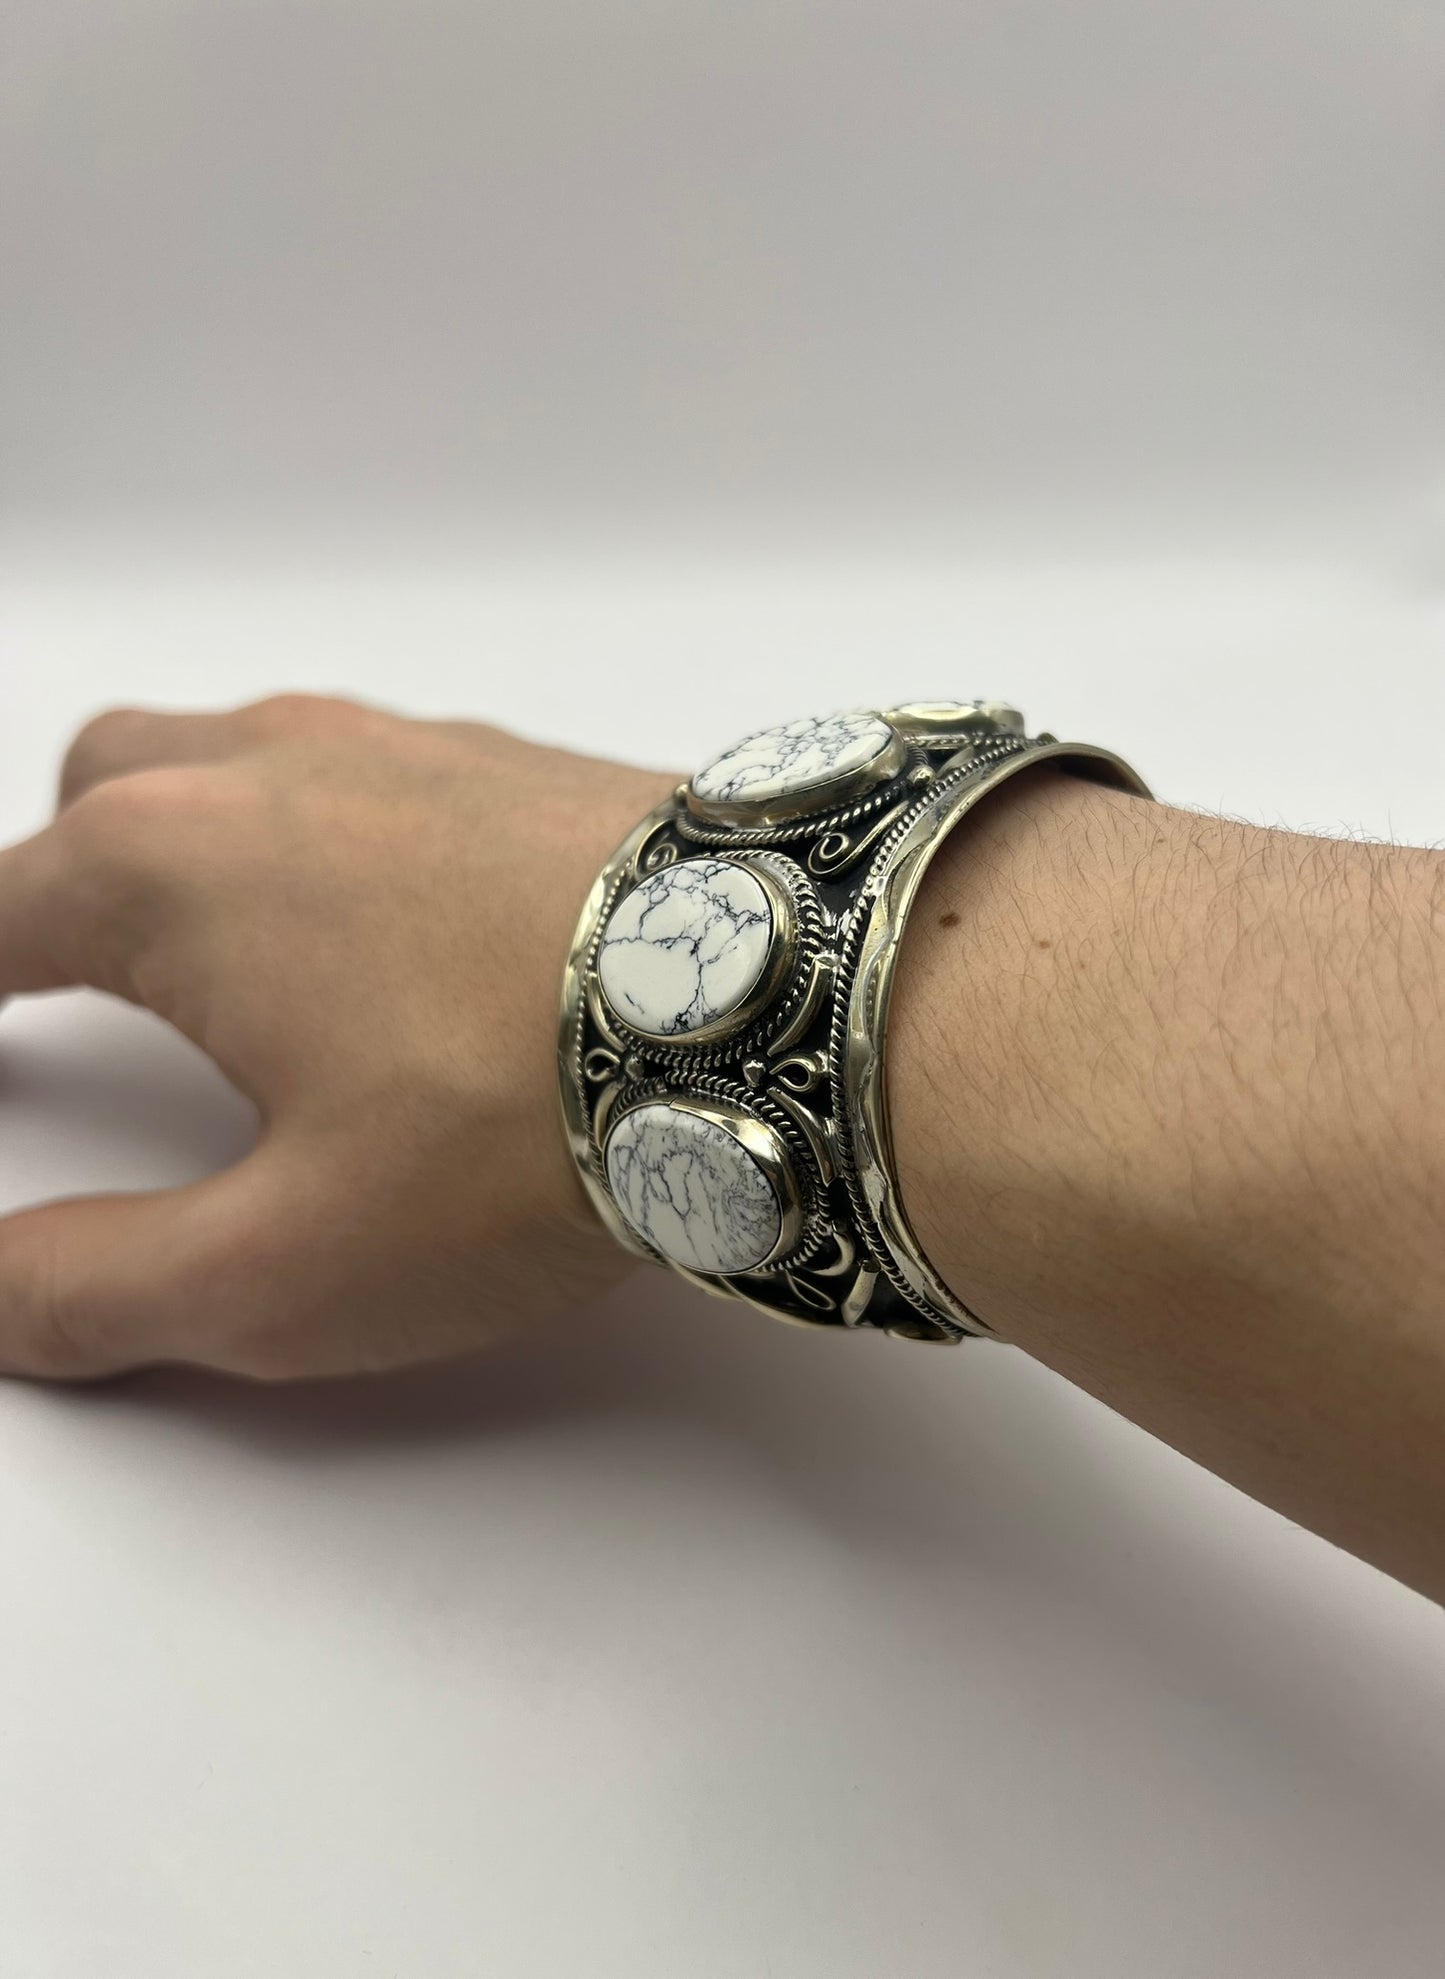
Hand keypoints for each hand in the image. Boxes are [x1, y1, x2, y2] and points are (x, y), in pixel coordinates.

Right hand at [0, 695, 673, 1379]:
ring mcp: (407, 747)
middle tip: (74, 984)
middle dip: (61, 883)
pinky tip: (402, 924)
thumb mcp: (287, 1265)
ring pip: (242, 756)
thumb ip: (102, 1286)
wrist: (784, 1004)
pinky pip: (376, 771)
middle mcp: (272, 770)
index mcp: (167, 872)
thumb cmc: (522, 1127)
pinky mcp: (520, 762)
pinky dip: (334, 832)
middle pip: (97, 790)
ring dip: (198, 839)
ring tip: (234, 953)